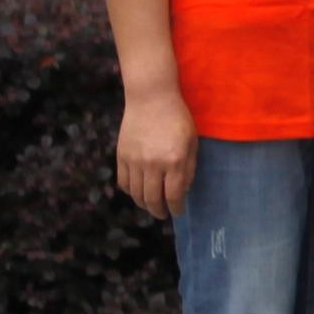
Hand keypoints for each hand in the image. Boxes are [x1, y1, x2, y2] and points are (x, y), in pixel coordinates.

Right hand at [114, 80, 196, 220]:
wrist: (151, 99)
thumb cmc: (178, 119)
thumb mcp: (192, 143)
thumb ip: (189, 168)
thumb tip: (182, 191)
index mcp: (174, 161)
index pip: (173, 195)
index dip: (175, 208)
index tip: (178, 213)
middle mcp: (153, 164)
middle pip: (152, 198)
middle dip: (158, 211)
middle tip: (162, 214)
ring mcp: (134, 161)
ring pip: (136, 193)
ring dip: (143, 204)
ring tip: (150, 206)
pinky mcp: (121, 156)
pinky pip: (123, 182)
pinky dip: (129, 191)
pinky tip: (136, 192)